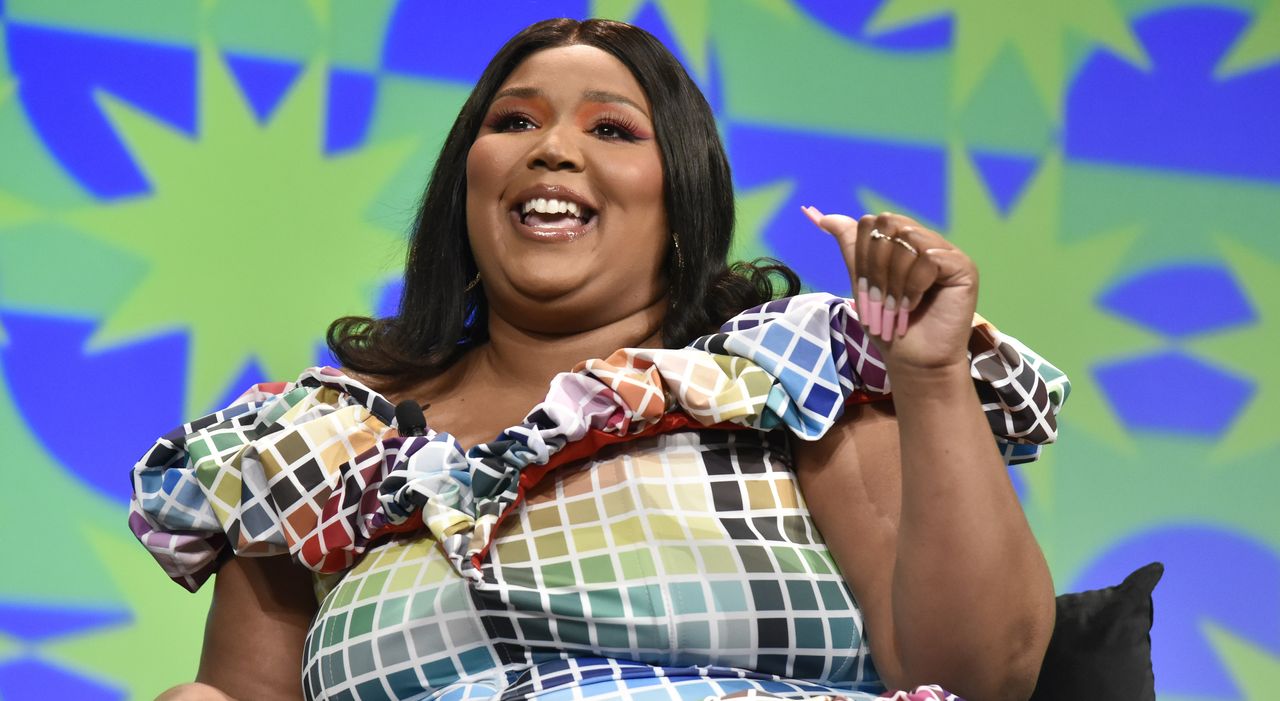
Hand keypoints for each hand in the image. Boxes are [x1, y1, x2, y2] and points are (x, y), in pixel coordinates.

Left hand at [802, 207, 977, 372]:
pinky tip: (914, 306)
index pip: (872, 223)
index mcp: (902, 242)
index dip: (862, 256)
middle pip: (889, 225)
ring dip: (894, 281)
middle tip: (880, 301)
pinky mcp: (964, 267)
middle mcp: (926, 241)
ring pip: (908, 240)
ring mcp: (946, 252)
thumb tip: (824, 217)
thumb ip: (851, 248)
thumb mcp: (863, 283)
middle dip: (876, 267)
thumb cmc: (888, 325)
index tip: (865, 290)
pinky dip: (914, 286)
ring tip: (896, 308)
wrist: (912, 360)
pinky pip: (929, 259)